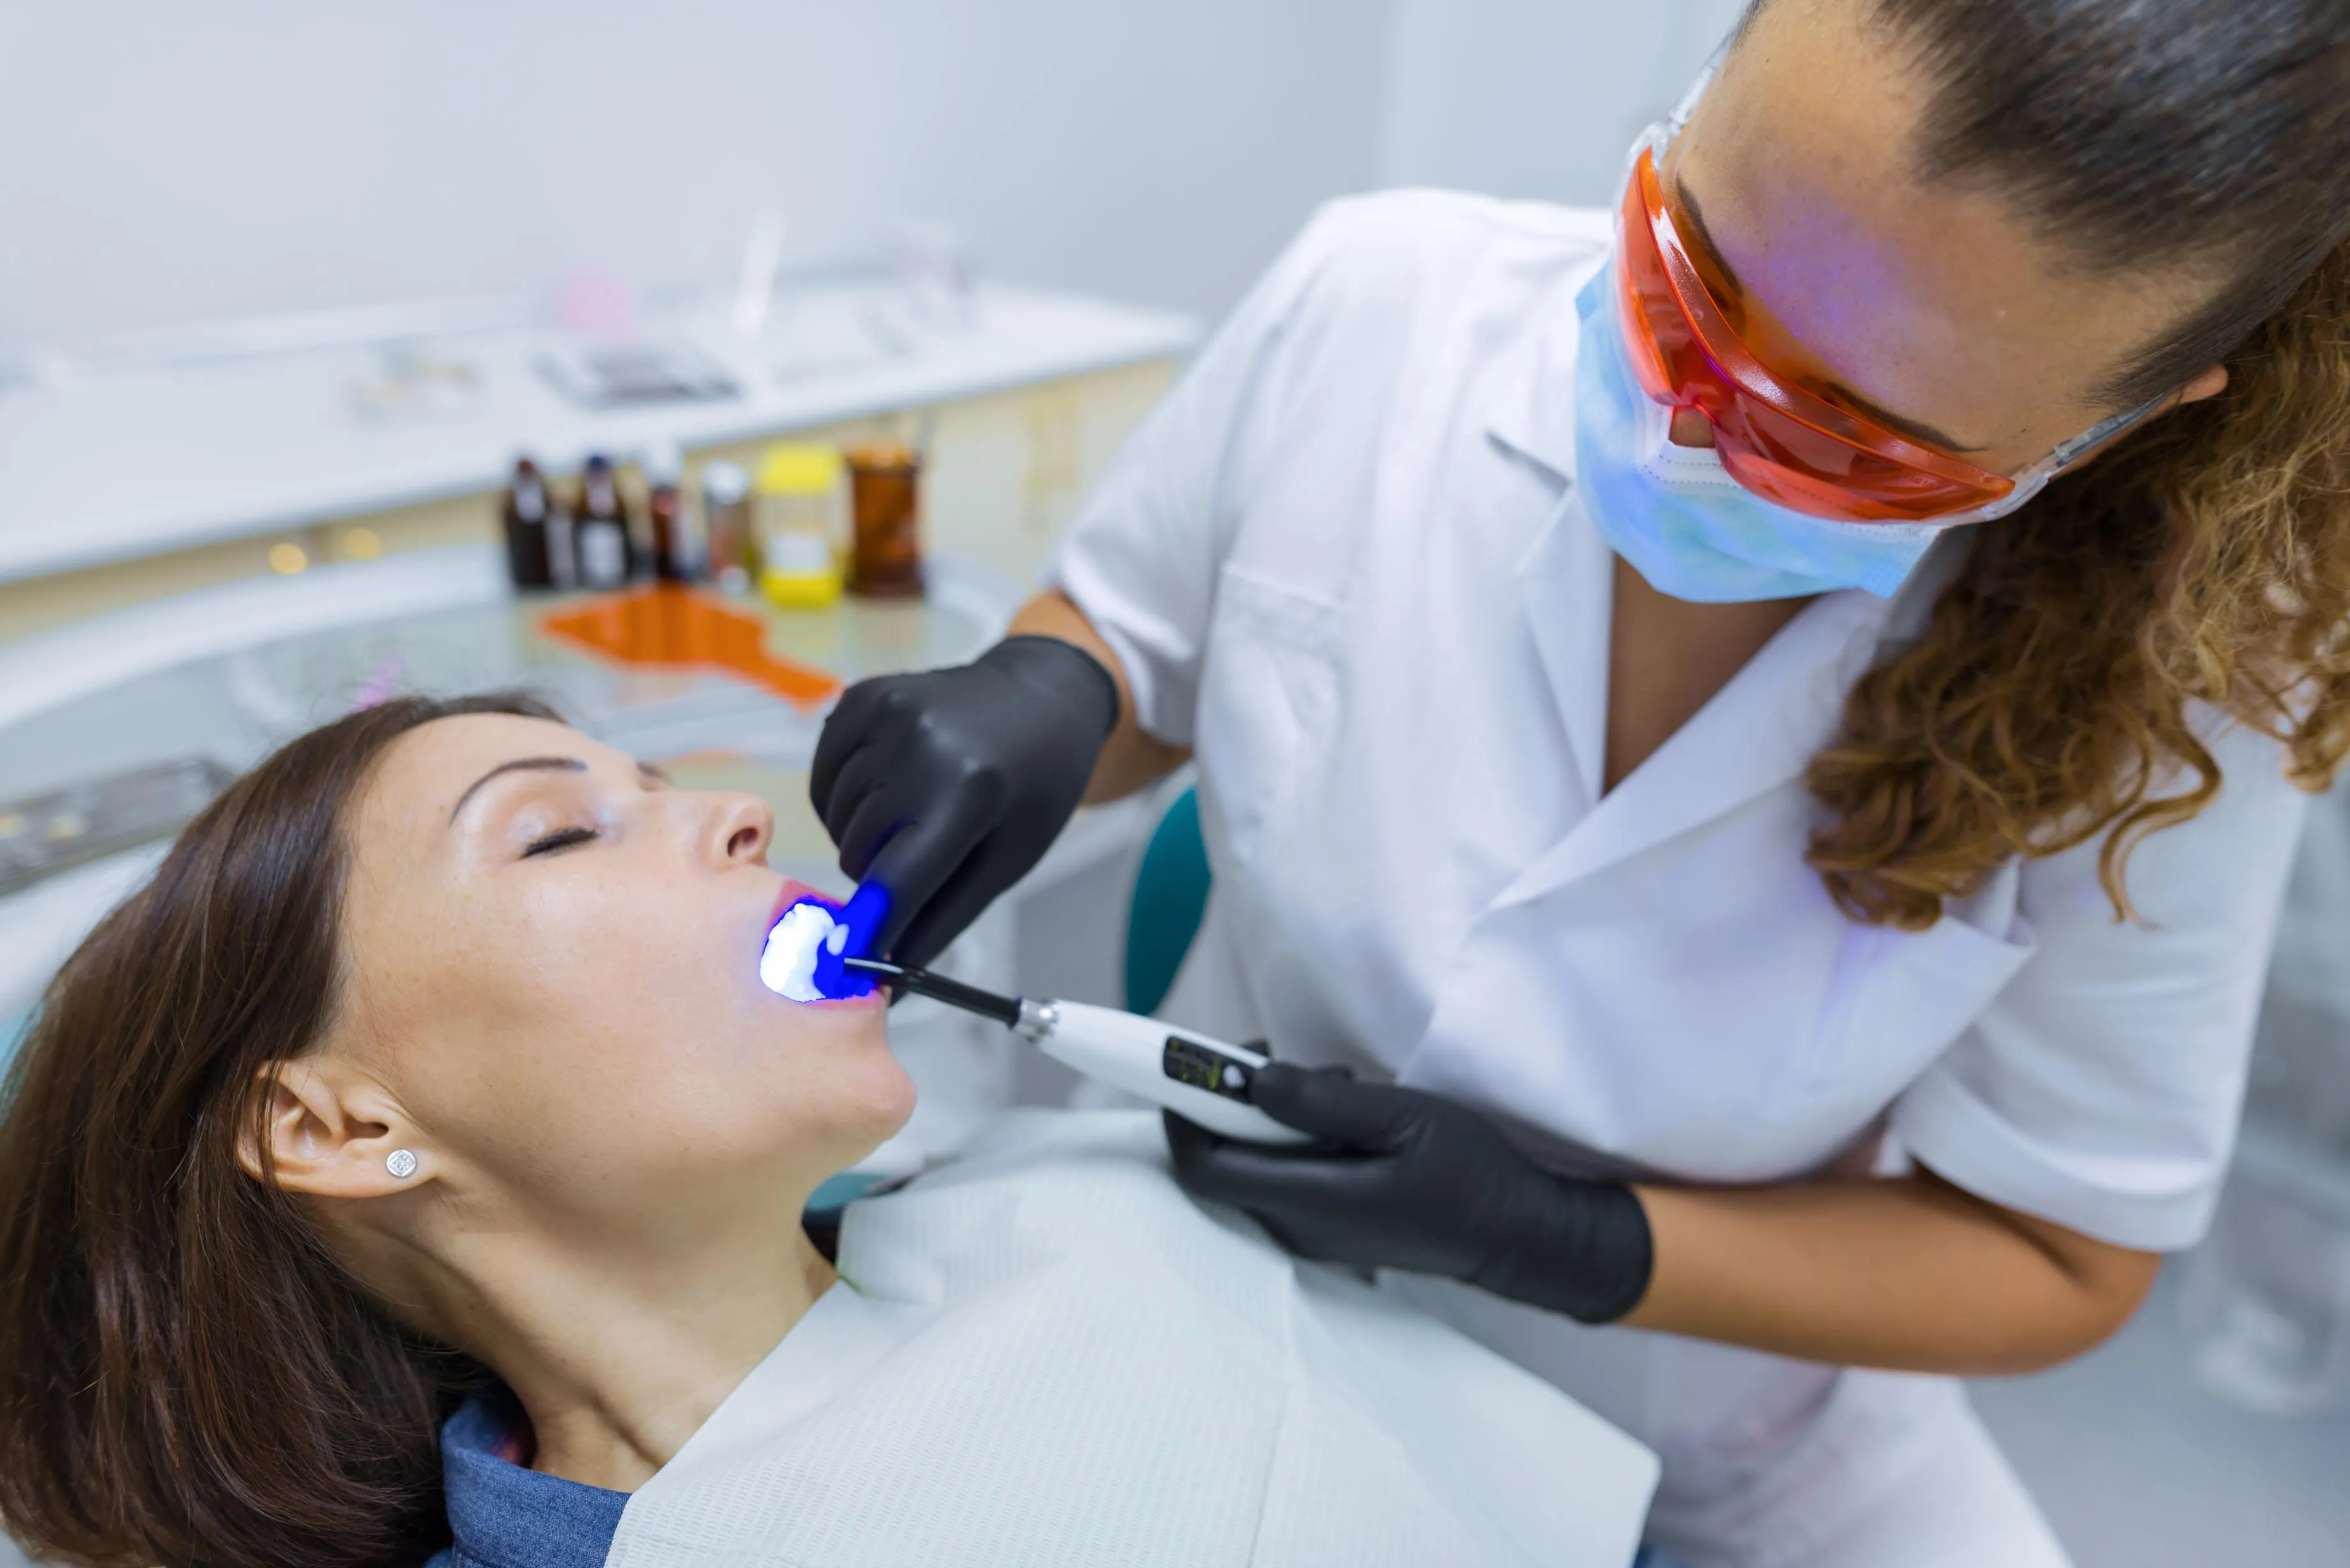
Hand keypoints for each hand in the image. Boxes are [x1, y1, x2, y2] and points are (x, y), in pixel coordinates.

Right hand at [810, 637, 1118, 966]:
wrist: (1041, 697)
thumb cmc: (1032, 790)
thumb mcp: (1005, 861)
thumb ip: (940, 922)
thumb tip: (884, 983)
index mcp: (970, 789)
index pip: (897, 878)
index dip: (870, 927)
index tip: (848, 964)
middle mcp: (921, 742)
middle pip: (857, 850)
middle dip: (879, 872)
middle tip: (923, 856)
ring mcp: (886, 711)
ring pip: (836, 818)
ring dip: (862, 835)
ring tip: (913, 815)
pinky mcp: (860, 695)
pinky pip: (824, 778)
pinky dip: (845, 798)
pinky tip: (888, 788)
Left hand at [1165, 1063, 1653, 1324]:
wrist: (1519, 1235)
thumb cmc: (1470, 1174)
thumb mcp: (1404, 1119)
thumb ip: (1321, 1103)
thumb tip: (1251, 1083)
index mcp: (1308, 1200)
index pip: (1203, 1165)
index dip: (1181, 1110)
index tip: (1193, 1060)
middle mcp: (1297, 1224)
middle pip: (1220, 1161)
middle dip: (1230, 1101)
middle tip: (1277, 1060)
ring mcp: (1312, 1230)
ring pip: (1252, 1164)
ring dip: (1269, 1114)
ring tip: (1334, 1083)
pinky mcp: (1331, 1224)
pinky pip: (1283, 1174)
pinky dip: (1294, 1136)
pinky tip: (1344, 1114)